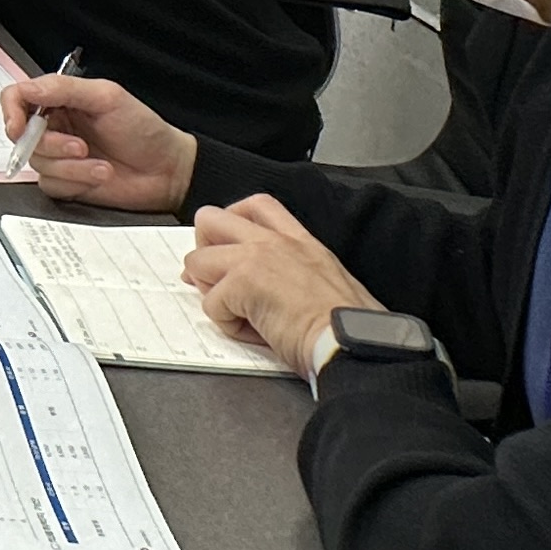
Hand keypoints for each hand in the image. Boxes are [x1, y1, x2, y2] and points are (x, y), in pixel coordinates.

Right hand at [2, 72, 197, 212]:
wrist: (167, 171)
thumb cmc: (144, 130)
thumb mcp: (107, 97)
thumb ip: (63, 89)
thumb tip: (26, 90)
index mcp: (60, 100)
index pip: (17, 98)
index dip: (10, 112)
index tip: (18, 127)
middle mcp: (55, 127)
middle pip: (22, 136)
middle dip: (51, 145)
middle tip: (81, 147)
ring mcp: (59, 157)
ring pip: (38, 163)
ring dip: (71, 167)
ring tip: (101, 165)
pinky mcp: (66, 183)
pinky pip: (51, 185)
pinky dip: (76, 182)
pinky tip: (100, 177)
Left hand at [187, 197, 383, 375]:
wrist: (354, 343)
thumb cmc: (348, 327)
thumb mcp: (327, 282)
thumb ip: (291, 272)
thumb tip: (262, 288)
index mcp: (301, 240)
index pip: (256, 206)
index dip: (231, 223)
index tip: (228, 250)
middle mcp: (276, 241)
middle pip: (210, 217)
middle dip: (202, 247)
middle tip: (215, 279)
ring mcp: (256, 257)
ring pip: (197, 260)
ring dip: (210, 291)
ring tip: (240, 315)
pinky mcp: (243, 283)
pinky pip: (210, 304)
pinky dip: (227, 325)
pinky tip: (255, 334)